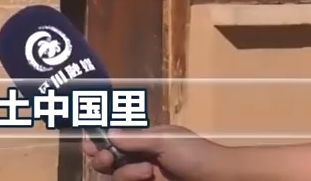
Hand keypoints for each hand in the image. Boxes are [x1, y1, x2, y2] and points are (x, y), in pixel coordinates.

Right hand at [81, 126, 229, 180]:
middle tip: (107, 160)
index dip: (97, 140)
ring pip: (116, 177)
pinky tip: (147, 179)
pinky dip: (130, 180)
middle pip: (107, 159)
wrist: (222, 179)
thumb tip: (108, 134)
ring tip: (145, 173)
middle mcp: (140, 157)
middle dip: (102, 158)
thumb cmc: (196, 154)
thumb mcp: (165, 140)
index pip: (112, 137)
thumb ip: (135, 138)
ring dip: (124, 173)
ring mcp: (145, 177)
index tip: (88, 144)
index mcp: (144, 139)